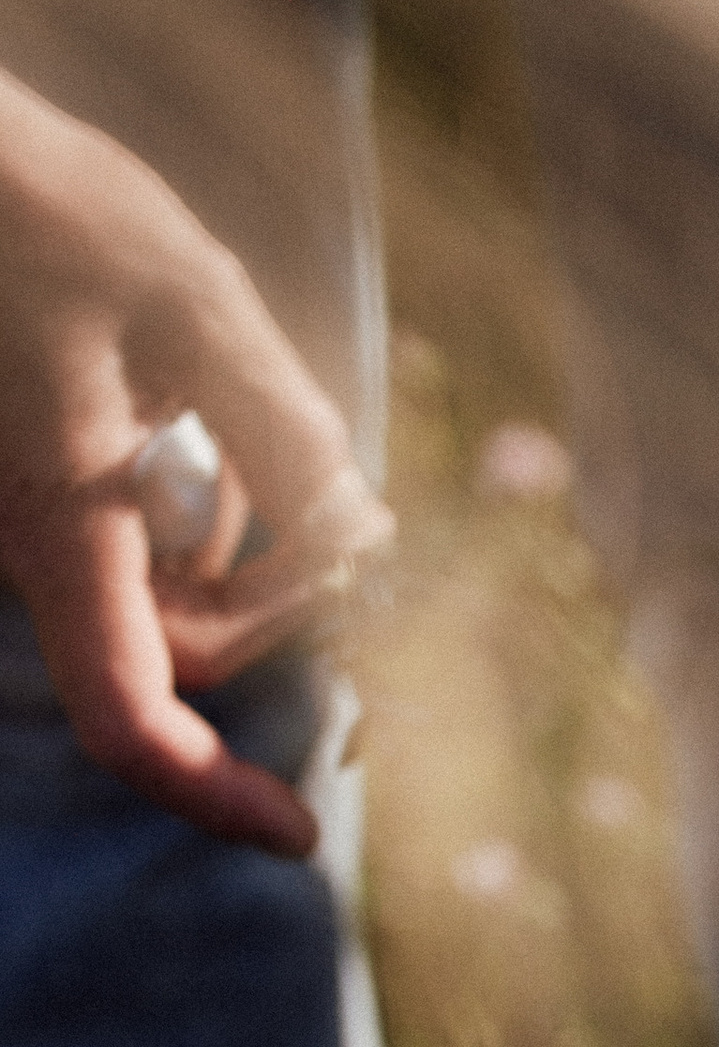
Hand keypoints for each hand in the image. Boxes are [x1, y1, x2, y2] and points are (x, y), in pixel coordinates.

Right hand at [0, 77, 393, 855]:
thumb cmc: (50, 212)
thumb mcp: (207, 312)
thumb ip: (292, 443)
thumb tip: (358, 547)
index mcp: (60, 522)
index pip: (133, 715)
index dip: (213, 794)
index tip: (298, 833)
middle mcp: (24, 542)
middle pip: (183, 649)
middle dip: (282, 607)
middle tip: (353, 521)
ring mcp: (16, 517)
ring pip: (163, 592)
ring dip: (246, 547)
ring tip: (256, 416)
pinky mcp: (24, 485)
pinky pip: (129, 539)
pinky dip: (197, 507)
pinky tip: (202, 411)